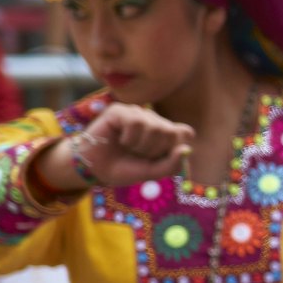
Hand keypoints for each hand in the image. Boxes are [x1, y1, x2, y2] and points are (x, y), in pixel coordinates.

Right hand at [42, 102, 194, 188]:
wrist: (96, 169)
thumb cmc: (125, 169)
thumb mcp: (153, 172)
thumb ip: (172, 164)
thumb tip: (187, 149)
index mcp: (165, 132)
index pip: (186, 133)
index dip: (174, 148)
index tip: (158, 157)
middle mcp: (153, 120)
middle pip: (172, 132)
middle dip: (156, 151)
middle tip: (140, 154)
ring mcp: (137, 113)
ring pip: (155, 127)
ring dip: (142, 146)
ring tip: (129, 148)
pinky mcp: (120, 110)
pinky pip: (136, 122)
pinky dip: (129, 138)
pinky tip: (121, 140)